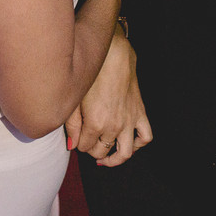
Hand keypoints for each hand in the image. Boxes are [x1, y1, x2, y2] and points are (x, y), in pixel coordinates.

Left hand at [65, 25, 151, 165]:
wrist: (113, 55)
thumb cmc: (91, 74)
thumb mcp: (75, 99)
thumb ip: (72, 125)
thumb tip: (71, 146)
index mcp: (95, 123)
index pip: (84, 147)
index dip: (78, 144)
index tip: (76, 136)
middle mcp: (114, 126)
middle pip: (101, 151)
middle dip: (91, 149)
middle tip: (87, 141)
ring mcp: (129, 121)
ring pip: (125, 153)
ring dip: (115, 159)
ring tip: (106, 158)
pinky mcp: (140, 113)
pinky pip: (145, 137)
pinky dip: (138, 144)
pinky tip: (128, 143)